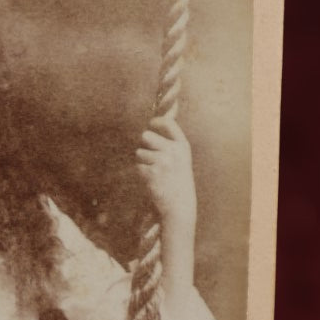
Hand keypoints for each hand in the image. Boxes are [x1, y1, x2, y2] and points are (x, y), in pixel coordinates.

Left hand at [136, 114, 196, 230]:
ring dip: (142, 162)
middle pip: (145, 136)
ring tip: (155, 172)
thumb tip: (165, 114)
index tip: (151, 124)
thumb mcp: (181, 158)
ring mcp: (163, 161)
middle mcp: (173, 151)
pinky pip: (137, 167)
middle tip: (152, 157)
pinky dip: (141, 174)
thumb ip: (171, 139)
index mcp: (183, 146)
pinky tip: (152, 180)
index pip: (168, 123)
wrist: (179, 205)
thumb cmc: (178, 180)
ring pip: (139, 153)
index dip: (156, 122)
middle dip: (144, 145)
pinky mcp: (151, 173)